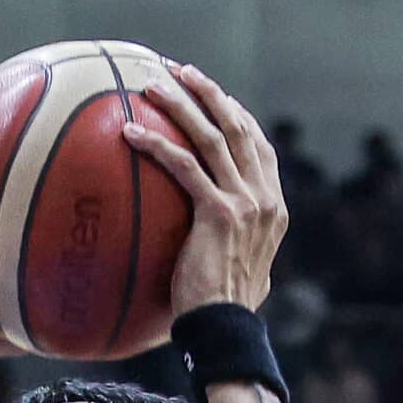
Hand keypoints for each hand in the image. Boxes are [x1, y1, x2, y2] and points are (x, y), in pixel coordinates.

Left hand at [123, 62, 287, 314]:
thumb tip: (216, 247)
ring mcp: (246, 204)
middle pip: (239, 128)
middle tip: (181, 72)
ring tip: (152, 86)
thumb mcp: (242, 273)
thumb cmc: (224, 313)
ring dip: (182, 105)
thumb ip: (235, 248)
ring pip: (213, 137)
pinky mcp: (219, 214)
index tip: (214, 96)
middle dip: (210, 93)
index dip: (237, 115)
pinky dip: (157, 145)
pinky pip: (184, 167)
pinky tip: (129, 133)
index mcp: (273, 208)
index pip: (260, 147)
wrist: (227, 330)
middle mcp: (265, 199)